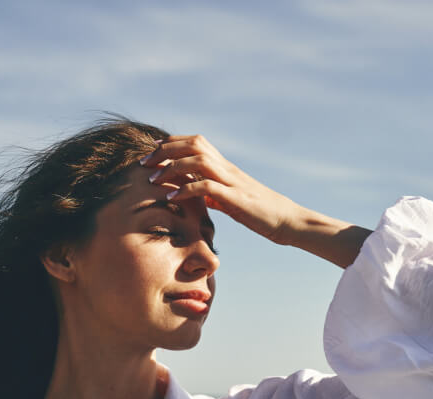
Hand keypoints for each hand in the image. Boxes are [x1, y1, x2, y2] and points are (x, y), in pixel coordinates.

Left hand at [140, 135, 304, 244]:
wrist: (288, 222)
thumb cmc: (261, 214)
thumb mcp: (232, 202)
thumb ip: (214, 195)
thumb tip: (195, 195)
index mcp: (226, 168)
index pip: (197, 142)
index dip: (172, 142)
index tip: (152, 152)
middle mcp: (228, 169)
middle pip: (194, 144)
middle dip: (165, 150)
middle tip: (144, 163)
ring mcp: (232, 181)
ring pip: (198, 160)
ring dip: (171, 167)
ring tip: (152, 179)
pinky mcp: (236, 199)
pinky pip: (207, 187)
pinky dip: (186, 189)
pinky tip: (172, 196)